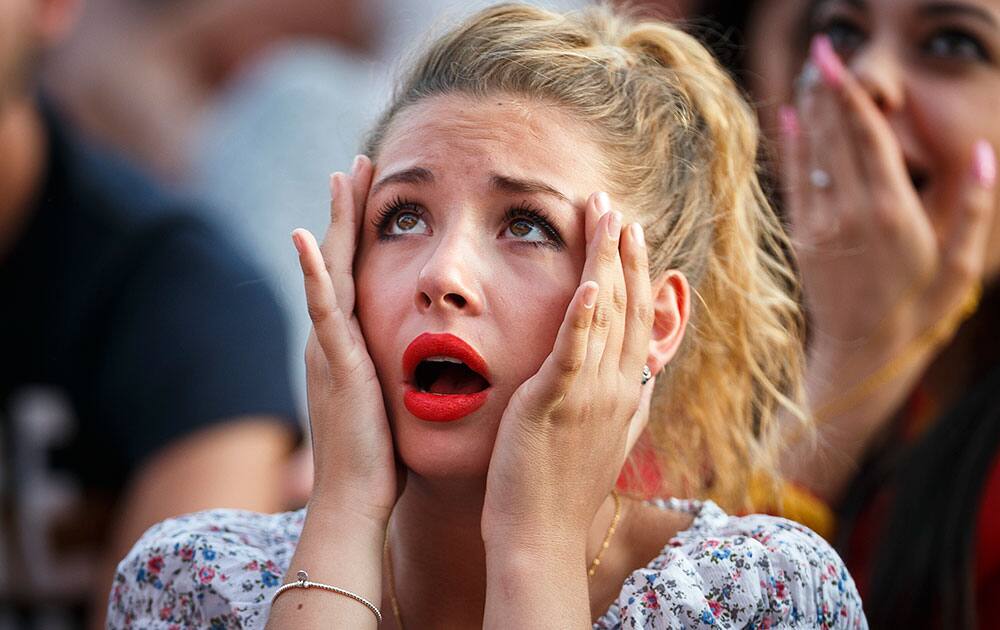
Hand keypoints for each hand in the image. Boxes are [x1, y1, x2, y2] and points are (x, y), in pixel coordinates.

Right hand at [292, 156, 396, 522]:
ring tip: (342, 176)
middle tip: (356, 165)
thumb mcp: (391, 399)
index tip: (375, 193)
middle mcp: (334, 338)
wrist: (356, 498)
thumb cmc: (379, 456)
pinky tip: (304, 237)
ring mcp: (330, 348)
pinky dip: (313, 273)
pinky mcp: (335, 365)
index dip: (363, 232)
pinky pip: (322, 310)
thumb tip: (430, 357)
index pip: (357, 274)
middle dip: (349, 211)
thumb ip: (399, 370)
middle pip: (341, 259)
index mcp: (349, 344)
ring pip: (332, 271)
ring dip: (335, 222)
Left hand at [481, 192, 652, 552]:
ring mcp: (588, 396)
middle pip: (628, 307)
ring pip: (604, 317)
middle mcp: (616, 389)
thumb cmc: (562, 492)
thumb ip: (625, 406)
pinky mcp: (553, 405)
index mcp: (625, 395)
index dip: (637, 274)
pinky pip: (572, 354)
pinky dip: (584, 316)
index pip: (637, 321)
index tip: (630, 234)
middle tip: (615, 207)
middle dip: (623, 252)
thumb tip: (643, 381)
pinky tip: (589, 282)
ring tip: (603, 217)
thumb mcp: (606, 443)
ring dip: (606, 263)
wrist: (539, 539)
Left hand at [783, 37, 994, 391]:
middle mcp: (852, 212)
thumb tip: (981, 153)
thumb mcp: (961, 265)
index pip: (869, 138)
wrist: (863, 354)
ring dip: (810, 111)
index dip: (851, 95)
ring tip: (811, 73)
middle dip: (828, 90)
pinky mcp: (802, 237)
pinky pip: (794, 182)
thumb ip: (973, 207)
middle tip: (823, 49)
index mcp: (893, 212)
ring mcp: (822, 224)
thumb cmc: (920, 312)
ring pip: (813, 155)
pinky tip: (789, 118)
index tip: (837, 62)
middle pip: (837, 137)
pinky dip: (791, 148)